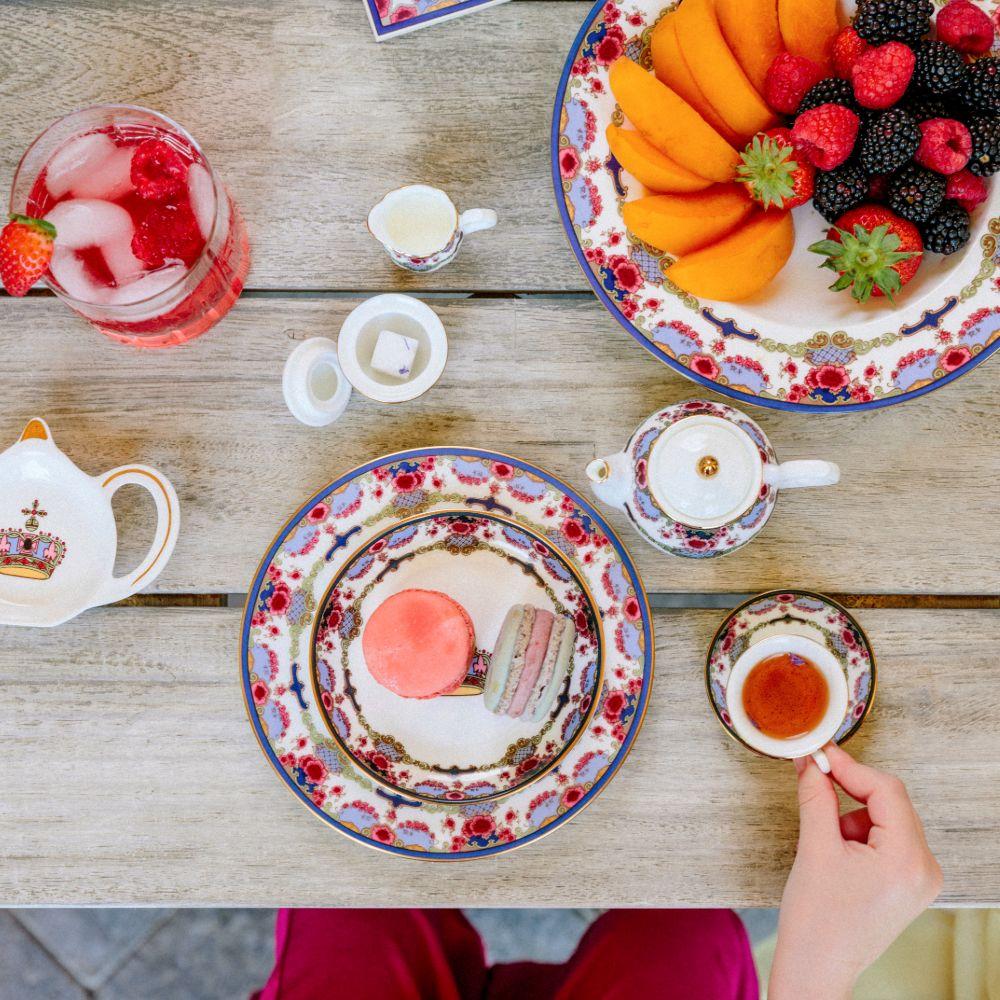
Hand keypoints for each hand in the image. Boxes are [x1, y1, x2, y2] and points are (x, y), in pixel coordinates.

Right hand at [768, 743, 941, 999]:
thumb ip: (816, 796)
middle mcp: (925, 868)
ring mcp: (920, 878)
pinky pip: (888, 838)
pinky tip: (838, 855)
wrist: (816, 967)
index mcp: (908, 860)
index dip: (850, 767)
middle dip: (850, 791)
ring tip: (826, 844)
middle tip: (814, 780)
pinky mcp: (909, 883)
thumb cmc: (817, 920)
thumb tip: (811, 761)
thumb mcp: (813, 847)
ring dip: (852, 816)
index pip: (886, 791)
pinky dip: (860, 833)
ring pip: (886, 818)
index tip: (819, 754)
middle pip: (890, 802)